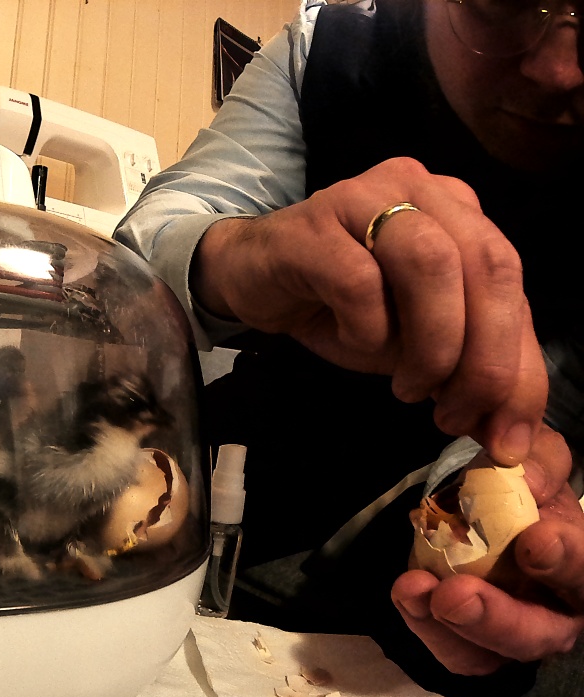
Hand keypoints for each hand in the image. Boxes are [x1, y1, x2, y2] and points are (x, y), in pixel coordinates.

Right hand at [194, 157, 546, 465]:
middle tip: (457, 414)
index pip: (511, 283)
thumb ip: (466, 367)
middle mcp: (421, 190)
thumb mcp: (413, 341)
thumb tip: (510, 432)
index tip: (506, 435)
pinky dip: (365, 329)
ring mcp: (366, 198)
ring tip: (408, 388)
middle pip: (487, 265)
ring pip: (431, 263)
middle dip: (485, 356)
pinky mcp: (314, 225)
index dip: (519, 364)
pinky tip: (351, 342)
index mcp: (459, 212)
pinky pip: (359, 281)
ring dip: (431, 344)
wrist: (249, 276)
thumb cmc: (336, 305)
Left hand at [391, 425, 583, 673]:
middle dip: (497, 616)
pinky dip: (424, 626)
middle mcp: (559, 612)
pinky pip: (453, 652)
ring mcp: (514, 635)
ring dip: (450, 627)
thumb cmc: (524, 490)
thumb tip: (528, 479)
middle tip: (457, 594)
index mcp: (583, 566)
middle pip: (541, 633)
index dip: (566, 559)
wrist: (482, 509)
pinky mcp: (474, 646)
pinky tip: (407, 594)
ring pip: (491, 652)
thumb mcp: (535, 461)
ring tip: (415, 590)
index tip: (535, 539)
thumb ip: (537, 463)